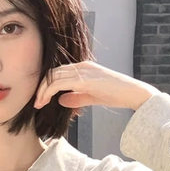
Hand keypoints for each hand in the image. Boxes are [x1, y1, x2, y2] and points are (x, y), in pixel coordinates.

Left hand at [34, 61, 158, 111]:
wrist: (133, 93)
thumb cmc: (116, 95)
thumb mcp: (92, 97)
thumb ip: (76, 97)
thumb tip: (60, 100)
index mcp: (83, 68)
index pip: (58, 73)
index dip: (46, 86)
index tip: (40, 100)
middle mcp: (81, 66)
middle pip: (52, 72)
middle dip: (41, 87)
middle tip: (36, 103)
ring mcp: (83, 70)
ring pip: (53, 76)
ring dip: (42, 90)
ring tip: (38, 104)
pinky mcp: (85, 79)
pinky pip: (60, 82)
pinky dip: (49, 91)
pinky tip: (45, 101)